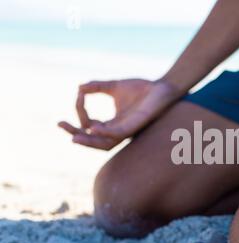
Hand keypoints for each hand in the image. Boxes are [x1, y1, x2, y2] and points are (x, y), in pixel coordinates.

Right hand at [58, 79, 177, 149]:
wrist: (162, 88)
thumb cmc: (141, 89)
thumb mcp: (114, 86)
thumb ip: (97, 87)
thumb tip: (79, 87)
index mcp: (112, 123)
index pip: (90, 125)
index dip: (80, 112)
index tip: (78, 96)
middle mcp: (118, 130)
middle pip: (94, 140)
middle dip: (76, 134)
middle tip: (60, 124)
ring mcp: (127, 130)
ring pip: (105, 143)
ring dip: (89, 141)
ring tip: (74, 137)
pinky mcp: (136, 127)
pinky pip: (119, 134)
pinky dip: (106, 133)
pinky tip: (94, 127)